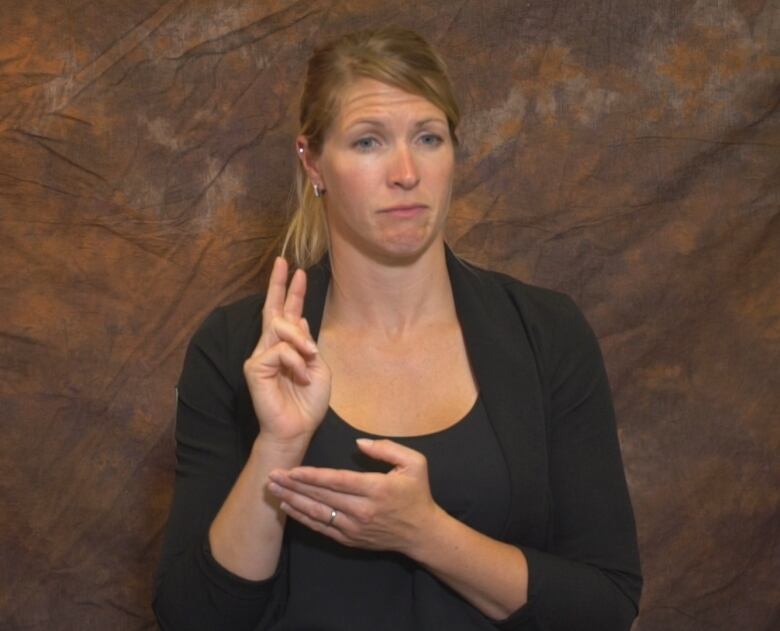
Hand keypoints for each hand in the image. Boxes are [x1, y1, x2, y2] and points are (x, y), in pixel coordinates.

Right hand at [244, 256, 330, 444]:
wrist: (297, 429)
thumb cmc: (308, 402)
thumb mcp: (318, 368)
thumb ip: (308, 344)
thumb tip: (300, 319)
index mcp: (288, 346)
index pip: (287, 313)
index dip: (291, 291)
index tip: (296, 269)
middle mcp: (271, 346)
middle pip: (273, 308)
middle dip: (280, 284)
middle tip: (284, 262)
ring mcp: (260, 355)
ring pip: (281, 327)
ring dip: (302, 341)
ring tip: (310, 359)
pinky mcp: (254, 366)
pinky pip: (280, 350)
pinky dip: (295, 361)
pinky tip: (300, 376)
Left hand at [267, 438, 442, 555]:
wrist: (422, 532)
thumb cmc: (416, 493)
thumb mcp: (414, 462)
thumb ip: (386, 448)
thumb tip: (358, 442)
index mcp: (376, 489)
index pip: (337, 481)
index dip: (312, 476)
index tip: (291, 469)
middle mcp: (362, 510)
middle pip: (321, 497)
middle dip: (293, 486)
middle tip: (271, 476)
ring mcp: (354, 527)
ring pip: (317, 513)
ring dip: (292, 501)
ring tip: (273, 491)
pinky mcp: (350, 539)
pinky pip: (321, 527)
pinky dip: (302, 518)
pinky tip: (288, 507)